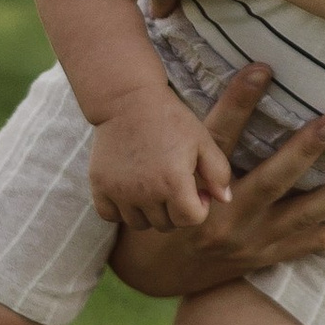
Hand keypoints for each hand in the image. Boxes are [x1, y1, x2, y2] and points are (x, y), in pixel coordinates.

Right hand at [87, 87, 234, 235]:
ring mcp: (120, 191)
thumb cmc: (170, 118)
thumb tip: (225, 200)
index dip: (199, 208)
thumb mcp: (202, 140)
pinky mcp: (100, 186)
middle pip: (166, 224)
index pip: (190, 220)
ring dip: (149, 212)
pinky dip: (121, 210)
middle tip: (175, 187)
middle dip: (175, 210)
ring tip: (153, 188)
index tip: (197, 191)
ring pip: (139, 223)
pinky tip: (130, 192)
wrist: (128, 100)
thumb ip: (218, 172)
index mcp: (174, 182)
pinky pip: (110, 216)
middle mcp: (146, 192)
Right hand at [105, 68, 324, 300]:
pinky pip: (321, 243)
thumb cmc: (166, 207)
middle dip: (305, 150)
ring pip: (305, 215)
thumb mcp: (170, 172)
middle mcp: (228, 219)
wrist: (156, 271)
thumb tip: (223, 82)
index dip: (239, 103)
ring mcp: (255, 241)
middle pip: (272, 180)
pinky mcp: (273, 255)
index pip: (218, 140)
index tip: (262, 67)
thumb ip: (195, 136)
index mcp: (198, 192)